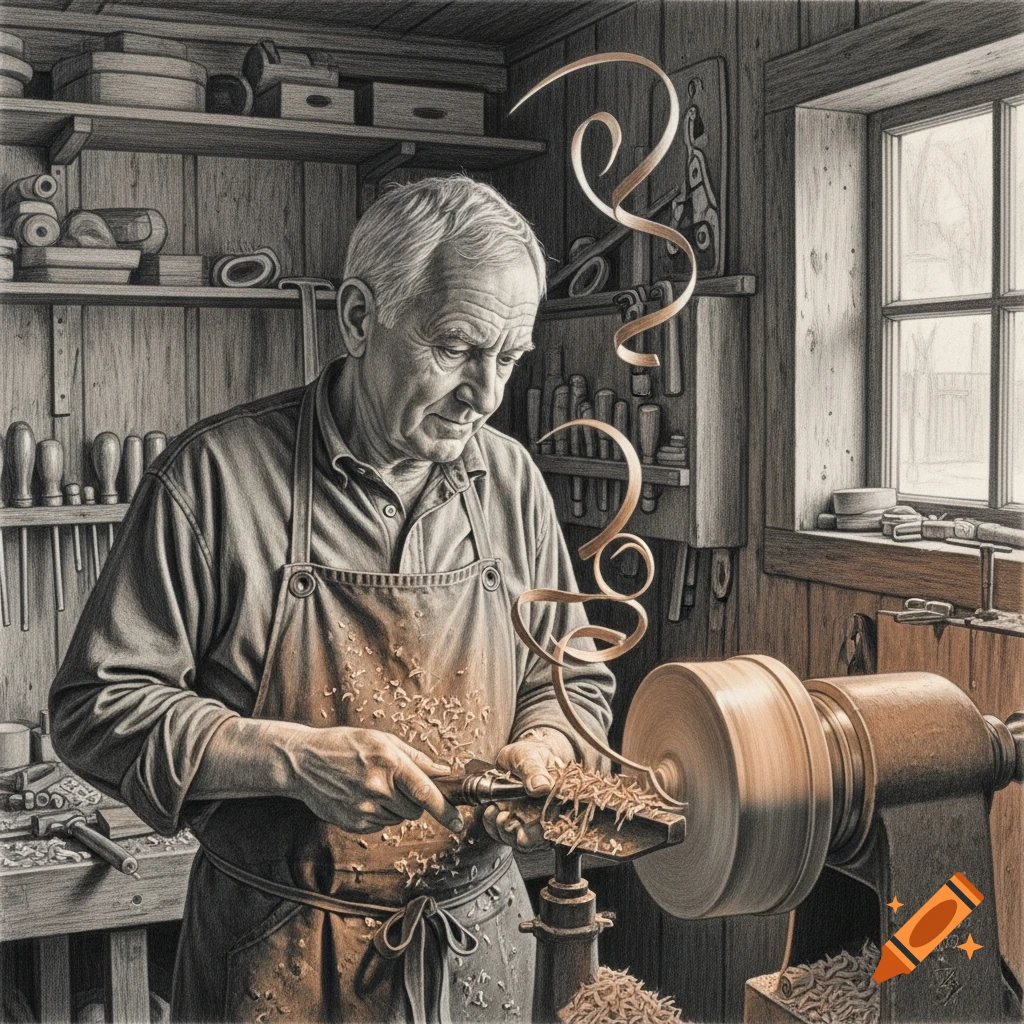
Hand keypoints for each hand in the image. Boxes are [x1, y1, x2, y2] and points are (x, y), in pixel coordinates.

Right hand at [287, 726, 462, 833]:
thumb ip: (416, 757)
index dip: (445, 810)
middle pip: (415, 810)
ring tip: (372, 786)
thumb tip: (443, 771)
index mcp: (389, 763)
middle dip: (413, 801)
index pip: (425, 792)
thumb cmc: (345, 744)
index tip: (458, 822)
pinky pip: (380, 825)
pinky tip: (361, 796)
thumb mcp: (382, 739)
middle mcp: (378, 788)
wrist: (304, 762)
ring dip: (394, 807)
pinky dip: (378, 814)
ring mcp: (364, 808)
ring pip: (398, 819)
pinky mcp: (353, 823)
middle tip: (395, 783)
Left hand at [482, 728, 574, 852]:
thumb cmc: (527, 754)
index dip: (540, 835)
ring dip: (505, 830)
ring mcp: (533, 821)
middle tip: (503, 819)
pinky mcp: (516, 823)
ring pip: (522, 841)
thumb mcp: (529, 755)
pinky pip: (506, 835)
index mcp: (560, 799)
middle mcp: (550, 815)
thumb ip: (534, 770)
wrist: (515, 757)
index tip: (523, 835)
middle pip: (540, 841)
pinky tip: (491, 812)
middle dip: (520, 836)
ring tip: (495, 811)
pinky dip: (495, 827)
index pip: (558, 826)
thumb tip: (542, 787)